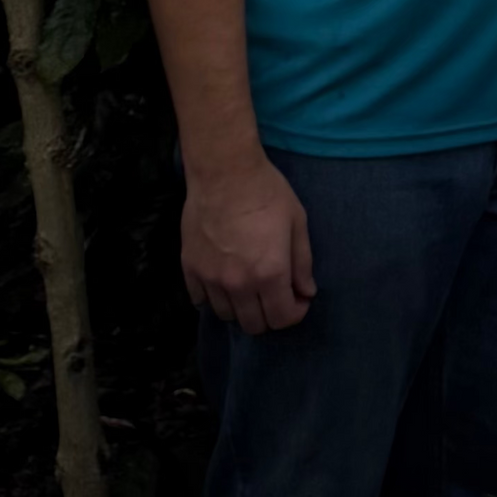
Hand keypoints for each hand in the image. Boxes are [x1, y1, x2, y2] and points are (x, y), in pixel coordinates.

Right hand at [181, 153, 314, 332]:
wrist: (224, 171)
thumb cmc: (267, 192)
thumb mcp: (297, 223)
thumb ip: (302, 263)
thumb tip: (306, 292)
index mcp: (270, 273)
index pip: (282, 318)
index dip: (296, 313)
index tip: (299, 298)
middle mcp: (239, 284)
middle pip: (254, 325)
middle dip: (270, 315)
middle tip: (275, 294)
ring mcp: (211, 278)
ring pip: (226, 316)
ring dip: (242, 308)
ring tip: (249, 287)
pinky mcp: (190, 268)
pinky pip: (200, 300)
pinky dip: (214, 298)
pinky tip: (223, 282)